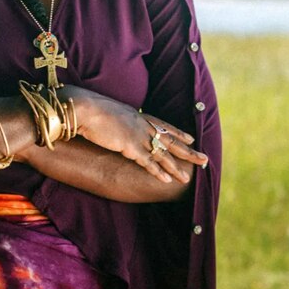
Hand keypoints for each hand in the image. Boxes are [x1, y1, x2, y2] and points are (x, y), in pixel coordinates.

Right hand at [63, 86, 207, 183]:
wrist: (85, 108)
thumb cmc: (92, 109)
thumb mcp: (110, 112)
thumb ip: (118, 119)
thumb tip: (117, 123)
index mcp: (138, 115)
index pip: (163, 125)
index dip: (178, 133)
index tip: (191, 138)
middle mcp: (142, 125)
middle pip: (170, 140)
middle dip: (188, 151)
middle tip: (204, 159)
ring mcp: (138, 136)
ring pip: (163, 154)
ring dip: (176, 167)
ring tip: (189, 177)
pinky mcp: (129, 147)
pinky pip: (147, 162)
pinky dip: (158, 172)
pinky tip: (168, 180)